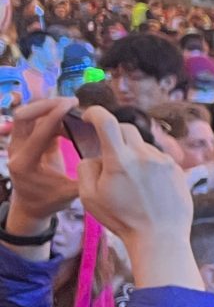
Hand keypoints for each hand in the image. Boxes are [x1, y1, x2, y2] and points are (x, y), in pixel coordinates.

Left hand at [3, 96, 79, 233]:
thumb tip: (105, 163)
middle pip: (24, 116)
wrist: (31, 205)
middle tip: (72, 101)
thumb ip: (84, 179)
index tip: (73, 104)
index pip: (38, 133)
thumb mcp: (68, 195)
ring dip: (48, 106)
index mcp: (24, 164)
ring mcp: (18, 144)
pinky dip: (52, 114)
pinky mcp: (26, 140)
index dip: (55, 115)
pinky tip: (70, 117)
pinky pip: (36, 120)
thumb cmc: (49, 201)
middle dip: (47, 104)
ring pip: (27, 114)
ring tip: (72, 105)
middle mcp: (16, 150)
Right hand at [76, 107, 194, 249]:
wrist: (160, 237)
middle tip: (108, 149)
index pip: (107, 121)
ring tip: (131, 180)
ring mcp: (164, 161)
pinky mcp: (178, 170)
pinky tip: (147, 186)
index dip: (96, 113)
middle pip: (127, 129)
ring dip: (133, 153)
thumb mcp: (89, 197)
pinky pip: (159, 159)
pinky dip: (149, 165)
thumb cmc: (122, 220)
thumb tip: (96, 156)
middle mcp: (144, 156)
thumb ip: (87, 169)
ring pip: (144, 145)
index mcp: (120, 161)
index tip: (89, 116)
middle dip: (114, 133)